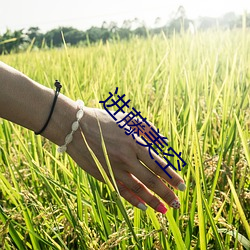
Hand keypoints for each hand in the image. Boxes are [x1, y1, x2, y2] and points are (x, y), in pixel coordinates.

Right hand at [66, 107, 185, 212]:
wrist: (75, 128)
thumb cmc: (102, 120)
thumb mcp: (126, 118)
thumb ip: (146, 127)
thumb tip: (163, 140)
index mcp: (134, 143)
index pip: (158, 164)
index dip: (172, 177)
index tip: (182, 186)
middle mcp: (127, 158)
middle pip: (151, 180)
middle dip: (166, 193)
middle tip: (177, 203)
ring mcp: (115, 168)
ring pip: (138, 189)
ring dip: (153, 200)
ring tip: (165, 209)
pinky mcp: (104, 175)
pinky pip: (122, 190)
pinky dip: (134, 200)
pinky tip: (143, 207)